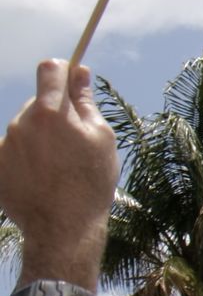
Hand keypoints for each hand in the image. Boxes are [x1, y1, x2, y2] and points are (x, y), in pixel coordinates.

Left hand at [0, 61, 117, 288]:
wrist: (62, 226)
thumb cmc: (90, 181)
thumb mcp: (100, 137)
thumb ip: (86, 102)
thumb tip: (80, 72)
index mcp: (49, 112)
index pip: (49, 69)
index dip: (63, 71)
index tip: (72, 82)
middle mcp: (20, 123)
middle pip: (38, 102)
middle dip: (54, 112)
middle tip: (73, 141)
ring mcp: (4, 145)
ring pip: (25, 126)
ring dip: (40, 136)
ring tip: (58, 165)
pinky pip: (13, 149)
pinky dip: (26, 156)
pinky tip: (42, 176)